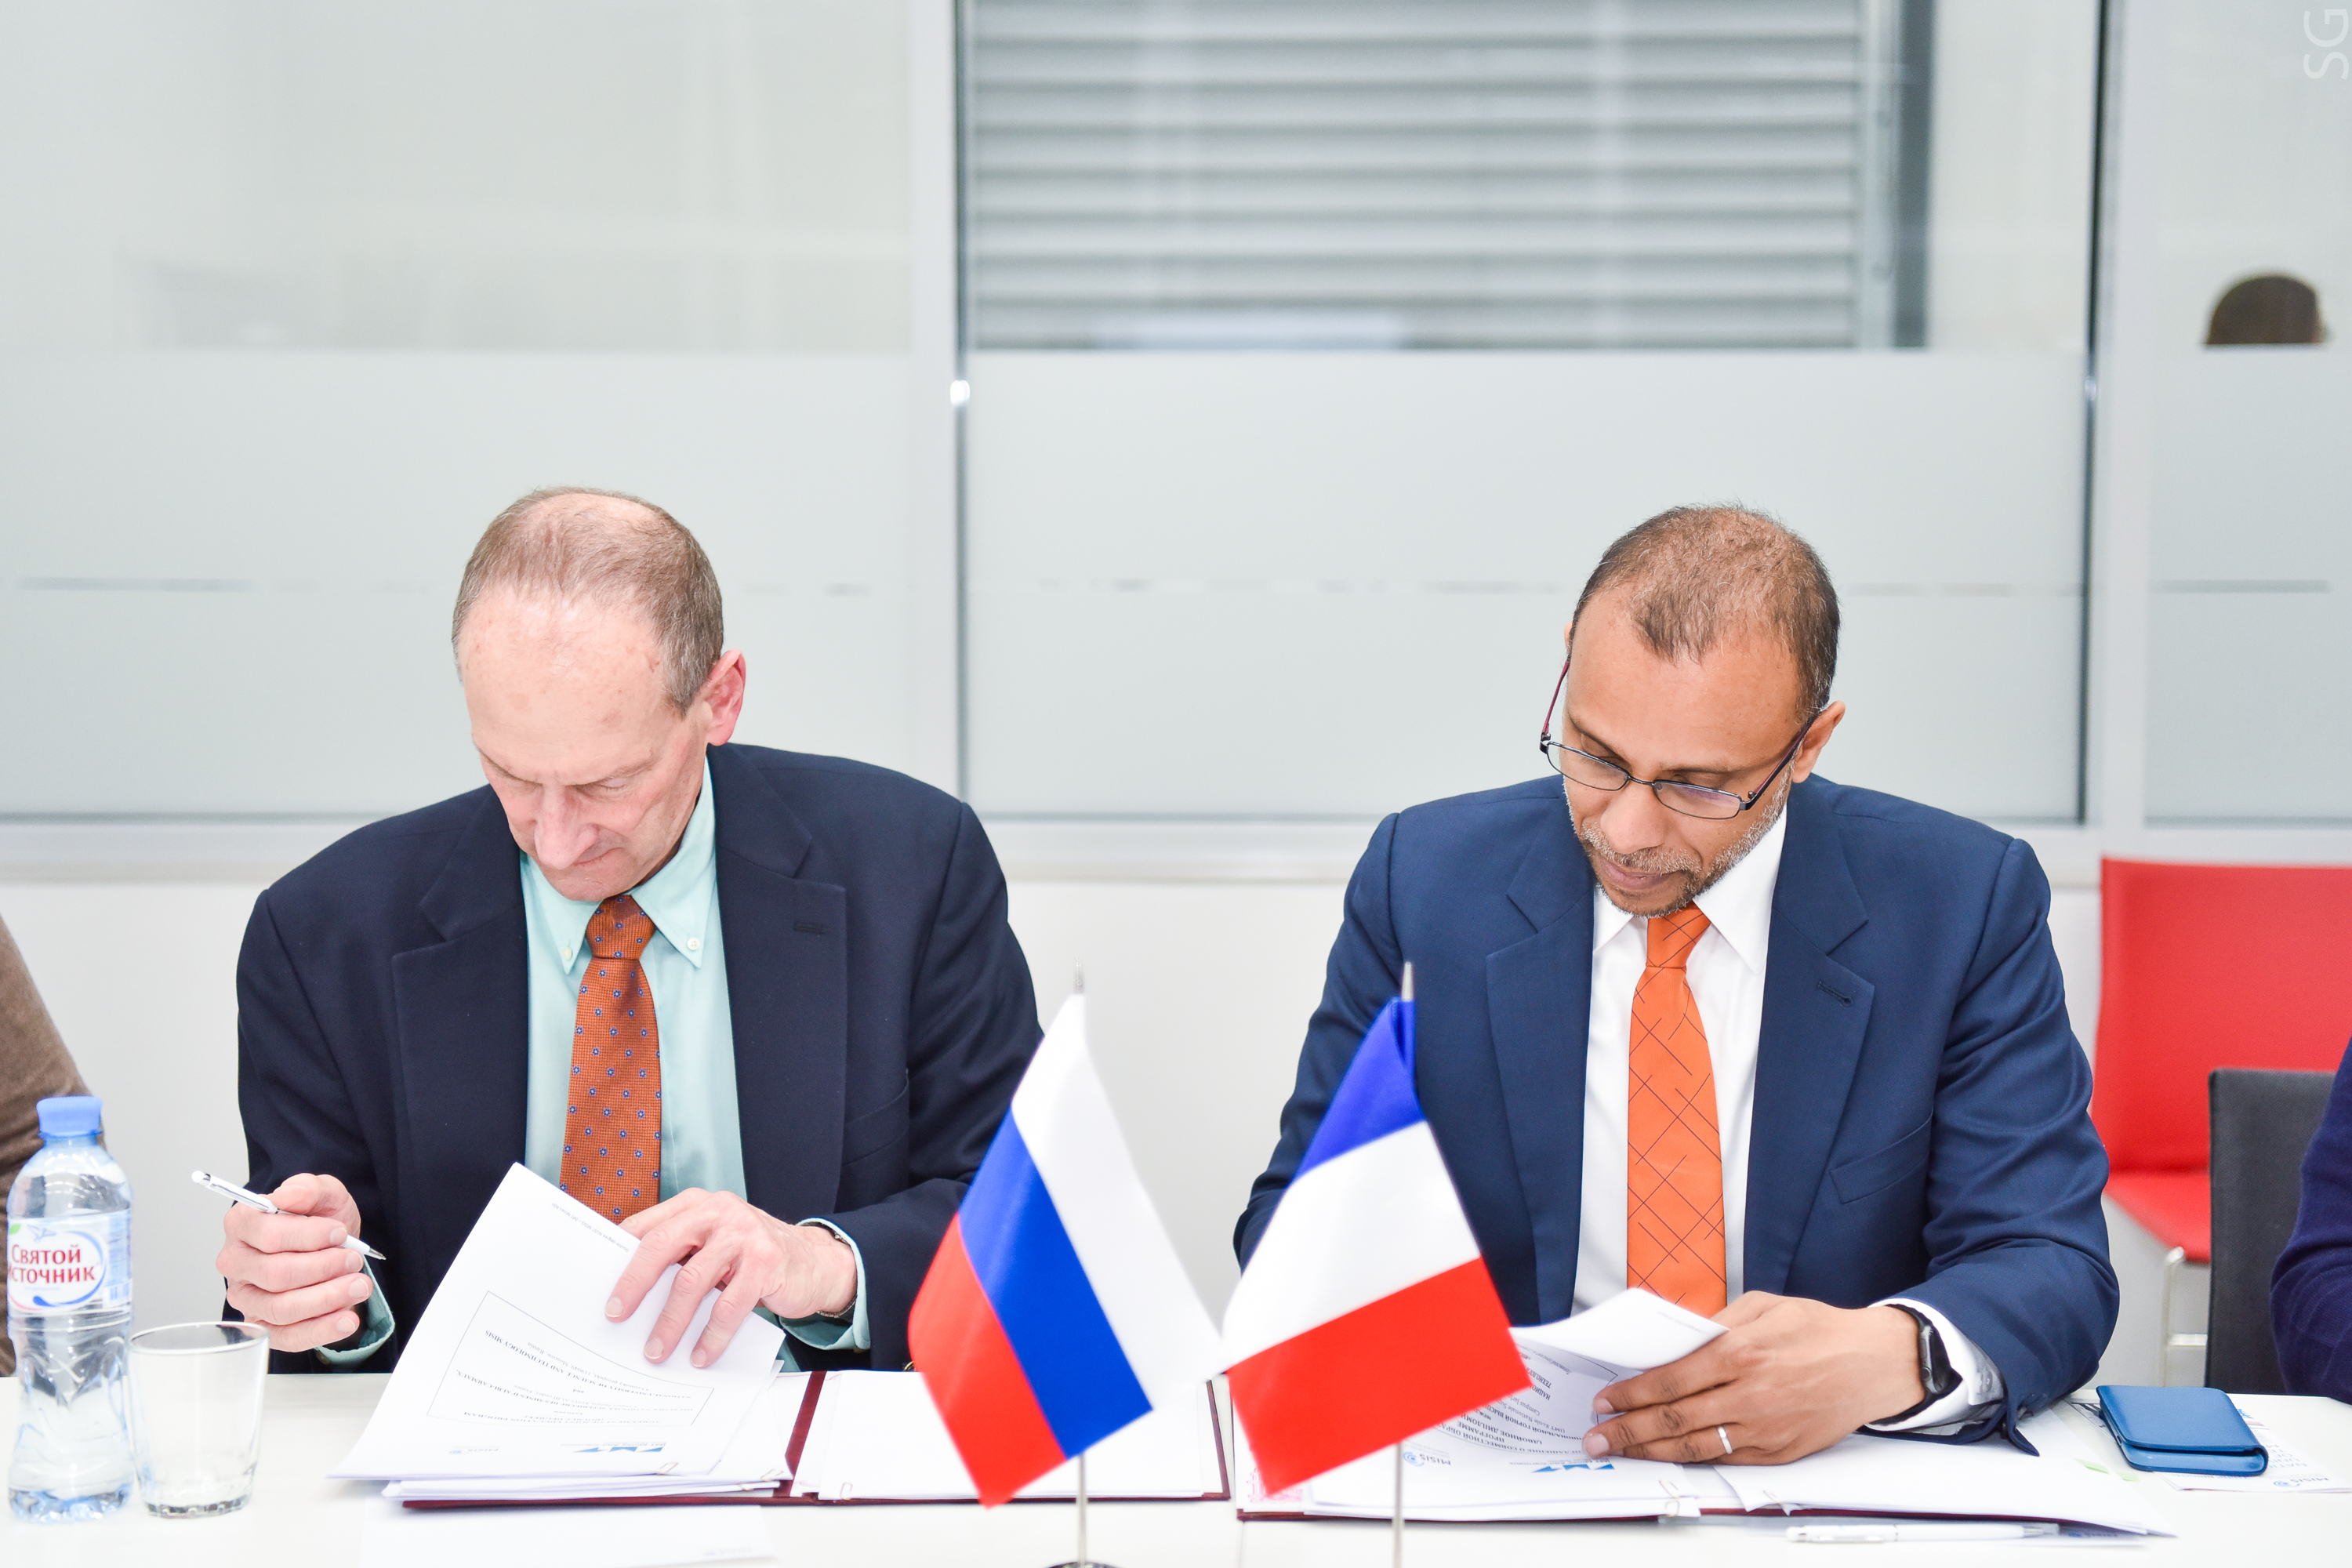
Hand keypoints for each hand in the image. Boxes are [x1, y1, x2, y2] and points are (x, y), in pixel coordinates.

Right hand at [215, 1174, 377, 1353]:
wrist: (331, 1244)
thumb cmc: (319, 1219)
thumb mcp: (322, 1192)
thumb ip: (307, 1188)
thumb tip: (290, 1195)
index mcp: (242, 1224)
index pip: (269, 1235)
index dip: (309, 1236)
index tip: (339, 1233)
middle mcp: (236, 1263)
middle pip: (276, 1274)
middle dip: (323, 1268)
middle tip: (354, 1260)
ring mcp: (246, 1297)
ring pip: (281, 1308)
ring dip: (327, 1298)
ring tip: (359, 1285)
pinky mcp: (264, 1325)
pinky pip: (288, 1337)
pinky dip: (321, 1330)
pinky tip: (347, 1319)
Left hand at [607, 1188, 856, 1368]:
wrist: (815, 1262)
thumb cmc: (751, 1258)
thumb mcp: (715, 1244)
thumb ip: (681, 1254)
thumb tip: (630, 1291)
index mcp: (698, 1205)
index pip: (648, 1226)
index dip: (621, 1256)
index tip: (601, 1287)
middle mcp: (719, 1212)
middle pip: (663, 1246)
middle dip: (634, 1284)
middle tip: (616, 1316)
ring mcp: (744, 1234)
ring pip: (692, 1281)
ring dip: (670, 1322)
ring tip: (656, 1351)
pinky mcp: (766, 1262)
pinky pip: (729, 1306)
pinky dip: (711, 1335)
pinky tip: (701, 1354)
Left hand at [1582, 1293, 1922, 1464]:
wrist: (1873, 1363)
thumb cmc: (1819, 1330)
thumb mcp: (1763, 1306)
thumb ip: (1717, 1324)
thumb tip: (1677, 1342)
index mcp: (1740, 1353)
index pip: (1668, 1380)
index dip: (1631, 1394)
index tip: (1606, 1400)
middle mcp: (1749, 1394)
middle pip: (1673, 1419)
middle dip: (1628, 1430)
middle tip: (1599, 1436)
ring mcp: (1764, 1428)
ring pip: (1695, 1447)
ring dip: (1651, 1452)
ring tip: (1622, 1452)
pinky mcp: (1780, 1451)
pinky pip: (1726, 1459)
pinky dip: (1693, 1459)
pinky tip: (1670, 1456)